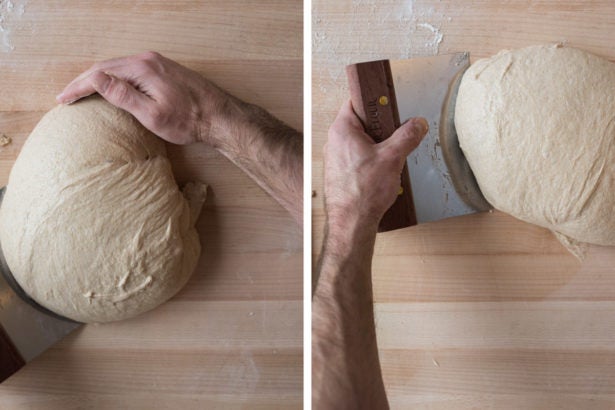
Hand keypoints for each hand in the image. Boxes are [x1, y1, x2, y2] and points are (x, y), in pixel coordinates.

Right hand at [56, 51, 227, 145]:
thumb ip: (123, 96)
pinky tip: (110, 88)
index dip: (78, 87)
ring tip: (82, 92)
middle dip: (84, 81)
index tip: (63, 99)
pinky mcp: (164, 70)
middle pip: (107, 67)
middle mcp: (148, 60)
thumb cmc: (189, 120)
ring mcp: (157, 63)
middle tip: (66, 96)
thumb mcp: (152, 114)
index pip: (99, 74)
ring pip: (118, 68)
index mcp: (142, 68)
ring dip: (98, 79)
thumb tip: (96, 79)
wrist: (220, 116)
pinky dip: (114, 78)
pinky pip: (131, 71)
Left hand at [324, 100, 427, 227]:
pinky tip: (382, 173)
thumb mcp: (393, 157)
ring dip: (378, 147)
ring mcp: (336, 158)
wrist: (351, 223)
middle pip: (362, 123)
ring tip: (390, 158)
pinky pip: (359, 158)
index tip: (389, 103)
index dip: (374, 100)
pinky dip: (372, 161)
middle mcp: (334, 142)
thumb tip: (418, 124)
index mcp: (342, 130)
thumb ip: (407, 136)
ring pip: (362, 142)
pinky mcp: (341, 173)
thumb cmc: (363, 192)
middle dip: (381, 128)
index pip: (355, 101)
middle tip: (396, 136)